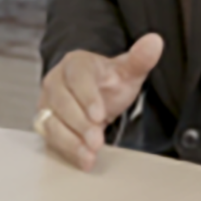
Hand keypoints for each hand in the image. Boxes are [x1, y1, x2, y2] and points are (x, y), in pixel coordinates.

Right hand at [35, 34, 164, 170]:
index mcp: (76, 64)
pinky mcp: (45, 122)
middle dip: (79, 124)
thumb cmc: (108, 83)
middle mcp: (56, 81)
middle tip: (97, 141)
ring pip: (51, 120)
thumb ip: (140, 59)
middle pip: (61, 101)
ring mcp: (48, 102)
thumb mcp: (127, 71)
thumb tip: (155, 41)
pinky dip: (66, 149)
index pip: (77, 77)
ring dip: (70, 140)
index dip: (87, 96)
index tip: (100, 116)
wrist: (93, 95)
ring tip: (90, 154)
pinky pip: (50, 136)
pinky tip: (83, 159)